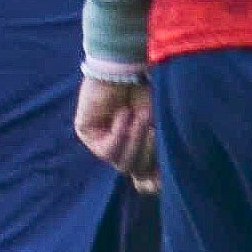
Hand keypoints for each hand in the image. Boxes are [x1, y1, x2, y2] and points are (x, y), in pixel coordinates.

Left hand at [75, 71, 157, 189]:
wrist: (130, 64)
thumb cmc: (150, 91)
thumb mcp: (162, 126)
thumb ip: (161, 154)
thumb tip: (157, 187)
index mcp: (141, 146)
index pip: (146, 181)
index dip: (155, 183)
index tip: (164, 178)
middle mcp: (121, 146)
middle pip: (138, 173)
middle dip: (149, 151)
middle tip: (153, 127)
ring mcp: (102, 140)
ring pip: (123, 164)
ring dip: (136, 140)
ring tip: (140, 116)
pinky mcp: (87, 132)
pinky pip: (107, 150)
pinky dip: (120, 133)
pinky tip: (123, 113)